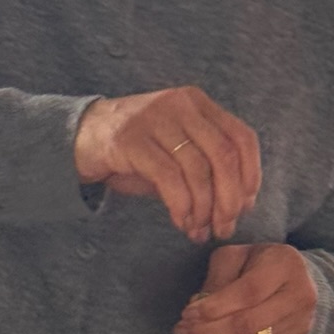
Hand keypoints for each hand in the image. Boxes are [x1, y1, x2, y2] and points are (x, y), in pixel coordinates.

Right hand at [74, 88, 260, 243]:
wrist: (82, 137)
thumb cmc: (136, 150)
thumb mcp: (177, 148)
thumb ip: (206, 165)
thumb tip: (239, 205)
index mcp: (198, 104)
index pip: (241, 137)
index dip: (251, 174)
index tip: (247, 205)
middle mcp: (180, 105)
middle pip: (223, 155)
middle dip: (230, 198)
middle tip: (225, 226)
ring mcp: (155, 119)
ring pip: (197, 169)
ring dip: (204, 208)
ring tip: (199, 230)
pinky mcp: (131, 140)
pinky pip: (169, 178)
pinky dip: (181, 206)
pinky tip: (181, 222)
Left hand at [173, 243, 317, 333]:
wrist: (297, 283)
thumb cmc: (259, 265)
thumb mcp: (237, 256)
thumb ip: (218, 276)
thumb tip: (198, 306)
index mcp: (286, 265)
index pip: (249, 292)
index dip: (215, 306)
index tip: (187, 312)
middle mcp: (300, 296)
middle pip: (248, 323)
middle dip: (209, 329)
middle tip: (183, 329)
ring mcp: (301, 325)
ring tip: (195, 332)